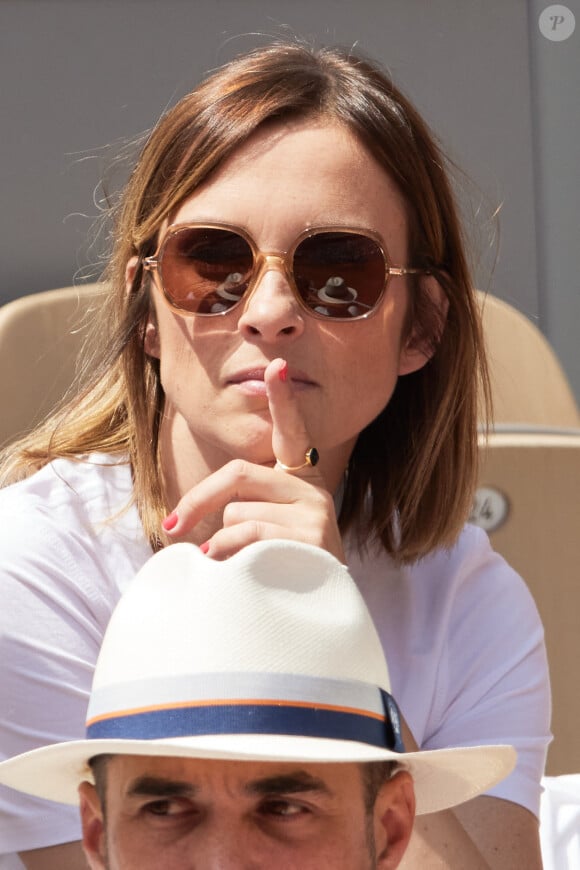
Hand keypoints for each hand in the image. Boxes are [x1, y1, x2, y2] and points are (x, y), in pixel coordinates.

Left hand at [162, 358, 345, 561]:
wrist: (317, 619)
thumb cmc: (280, 570)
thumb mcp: (263, 533)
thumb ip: (238, 512)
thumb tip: (182, 525)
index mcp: (300, 481)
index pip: (292, 433)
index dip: (283, 400)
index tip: (279, 366)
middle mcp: (312, 490)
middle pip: (238, 474)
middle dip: (197, 500)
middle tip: (171, 528)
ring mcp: (315, 513)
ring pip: (237, 512)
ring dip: (221, 542)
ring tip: (235, 566)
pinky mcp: (311, 537)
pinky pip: (248, 533)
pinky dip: (228, 553)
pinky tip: (235, 569)